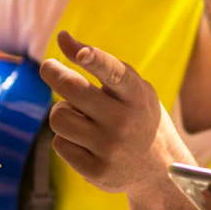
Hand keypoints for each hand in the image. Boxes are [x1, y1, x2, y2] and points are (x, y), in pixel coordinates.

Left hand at [38, 31, 192, 197]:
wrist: (160, 170)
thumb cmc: (139, 118)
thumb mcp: (135, 90)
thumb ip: (103, 63)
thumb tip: (62, 37)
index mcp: (137, 96)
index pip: (114, 73)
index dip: (95, 59)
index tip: (80, 52)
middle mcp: (125, 122)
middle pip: (71, 89)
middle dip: (53, 72)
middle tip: (50, 67)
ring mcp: (110, 148)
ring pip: (58, 117)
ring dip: (62, 112)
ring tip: (78, 116)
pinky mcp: (97, 172)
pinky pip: (59, 144)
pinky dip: (66, 139)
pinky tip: (84, 142)